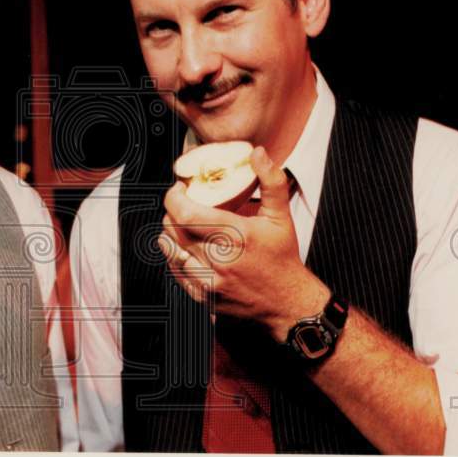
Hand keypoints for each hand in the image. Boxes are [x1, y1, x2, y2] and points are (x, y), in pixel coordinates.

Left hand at [159, 146, 328, 339]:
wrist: (286, 303)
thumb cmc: (282, 258)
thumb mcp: (281, 216)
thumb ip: (271, 181)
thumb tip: (258, 153)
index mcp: (236, 236)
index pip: (186, 214)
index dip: (174, 197)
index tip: (179, 188)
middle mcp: (219, 260)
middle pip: (174, 229)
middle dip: (172, 211)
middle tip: (181, 203)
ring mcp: (209, 282)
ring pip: (170, 250)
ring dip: (170, 232)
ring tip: (181, 222)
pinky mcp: (202, 297)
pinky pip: (175, 271)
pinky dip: (174, 255)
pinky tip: (183, 246)